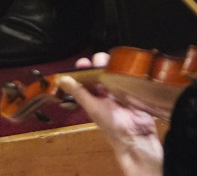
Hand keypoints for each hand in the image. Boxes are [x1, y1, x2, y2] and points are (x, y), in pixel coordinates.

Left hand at [61, 54, 163, 175]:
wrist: (135, 135)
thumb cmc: (111, 124)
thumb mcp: (92, 107)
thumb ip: (79, 92)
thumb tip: (61, 78)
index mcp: (94, 93)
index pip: (86, 75)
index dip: (84, 67)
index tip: (84, 63)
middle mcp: (106, 88)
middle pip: (102, 67)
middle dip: (100, 61)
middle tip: (102, 63)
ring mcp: (121, 86)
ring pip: (115, 68)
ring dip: (114, 63)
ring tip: (114, 65)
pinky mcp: (134, 86)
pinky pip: (129, 73)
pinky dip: (127, 68)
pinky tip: (126, 66)